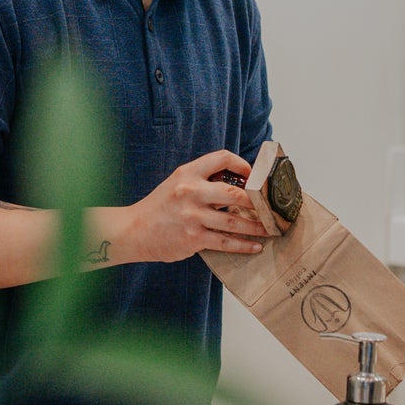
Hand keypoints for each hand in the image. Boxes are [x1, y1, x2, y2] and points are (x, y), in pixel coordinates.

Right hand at [116, 151, 272, 263]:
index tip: (254, 176)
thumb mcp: (176, 183)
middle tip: (271, 207)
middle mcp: (190, 192)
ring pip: (235, 221)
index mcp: (187, 173)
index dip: (242, 165)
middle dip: (258, 202)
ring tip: (270, 228)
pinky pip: (225, 242)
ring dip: (257, 226)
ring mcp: (192, 217)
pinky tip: (255, 246)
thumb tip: (238, 183)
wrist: (133, 230)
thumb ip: (202, 180)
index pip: (222, 158)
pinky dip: (243, 245)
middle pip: (235, 193)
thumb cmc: (159, 206)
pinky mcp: (193, 238)